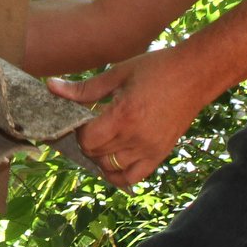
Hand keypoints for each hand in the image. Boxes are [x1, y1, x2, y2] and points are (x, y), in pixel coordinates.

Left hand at [48, 47, 217, 186]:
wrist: (196, 75)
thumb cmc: (157, 68)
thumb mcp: (118, 73)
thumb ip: (84, 88)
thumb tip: (51, 86)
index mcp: (124, 115)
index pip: (87, 140)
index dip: (78, 130)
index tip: (83, 117)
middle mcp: (137, 138)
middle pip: (96, 155)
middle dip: (87, 142)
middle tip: (91, 125)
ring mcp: (150, 149)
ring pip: (111, 169)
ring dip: (100, 157)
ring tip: (104, 138)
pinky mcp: (160, 154)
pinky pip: (132, 178)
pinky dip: (118, 175)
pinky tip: (114, 159)